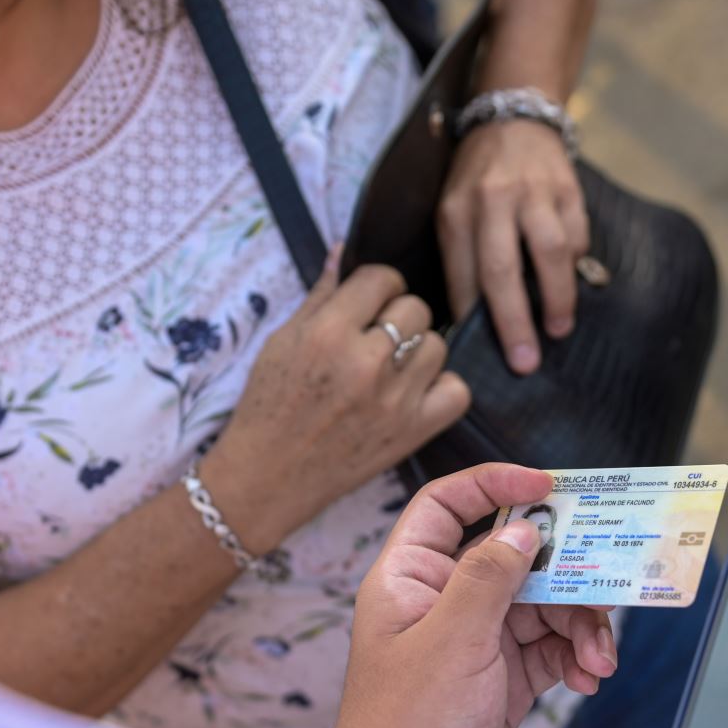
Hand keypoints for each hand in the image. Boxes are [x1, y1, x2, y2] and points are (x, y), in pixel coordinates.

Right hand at [201, 255, 469, 551]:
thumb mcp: (283, 341)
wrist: (269, 477)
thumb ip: (321, 296)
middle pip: (416, 307)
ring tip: (392, 367)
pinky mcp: (412, 432)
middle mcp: (365, 363)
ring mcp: (394, 400)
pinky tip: (414, 392)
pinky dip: (441, 388)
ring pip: (438, 346)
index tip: (369, 301)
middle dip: (398, 315)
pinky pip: (457, 391)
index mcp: (328, 333)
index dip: (377, 286)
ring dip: (419, 351)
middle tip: (377, 337)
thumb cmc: (269, 405)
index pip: (382, 278)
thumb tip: (344, 250)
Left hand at [319, 463, 617, 727]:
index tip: (549, 486)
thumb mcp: (452, 644)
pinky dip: (574, 657)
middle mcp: (440, 605)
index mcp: (410, 581)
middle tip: (605, 585)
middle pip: (512, 558)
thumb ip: (489, 578)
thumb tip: (523, 528)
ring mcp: (471, 644)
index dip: (494, 485)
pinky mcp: (499, 682)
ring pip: (540, 606)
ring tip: (598, 660)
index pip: (446, 507)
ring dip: (578, 626)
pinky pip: (548, 649)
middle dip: (563, 575)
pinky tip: (588, 678)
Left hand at [436, 120, 587, 374]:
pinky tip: (568, 278)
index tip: (484, 354)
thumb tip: (473, 321)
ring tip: (557, 330)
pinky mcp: (568, 189)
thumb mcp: (453, 210)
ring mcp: (534, 192)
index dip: (473, 317)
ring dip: (556, 298)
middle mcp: (493, 200)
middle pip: (502, 269)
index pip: (463, 274)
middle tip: (525, 362)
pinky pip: (576, 235)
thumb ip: (462, 258)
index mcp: (457, 211)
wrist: (513, 120)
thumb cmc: (477, 179)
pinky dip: (574, 263)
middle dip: (514, 322)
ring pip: (549, 252)